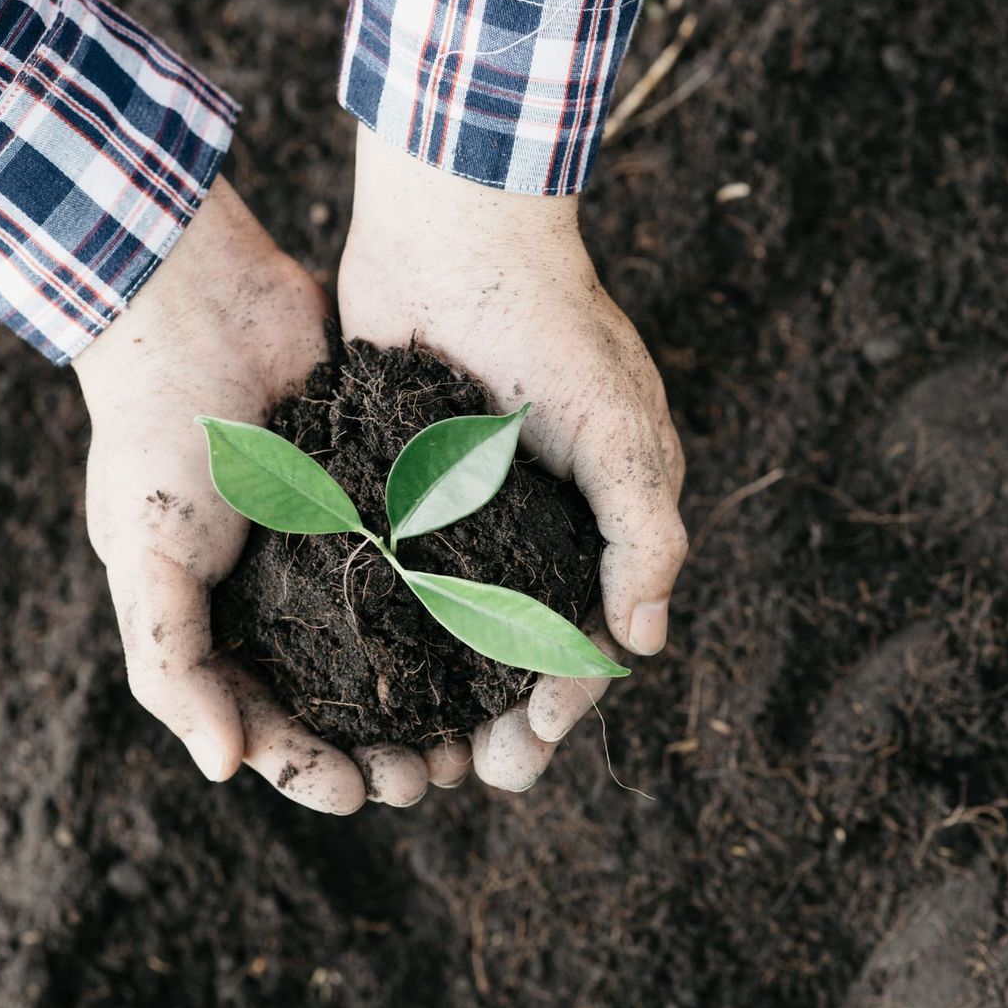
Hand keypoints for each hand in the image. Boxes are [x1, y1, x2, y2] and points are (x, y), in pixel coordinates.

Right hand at [74, 177, 425, 812]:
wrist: (199, 303)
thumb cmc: (155, 433)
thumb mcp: (146, 555)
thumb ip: (172, 663)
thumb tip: (225, 770)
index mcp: (218, 622)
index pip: (268, 723)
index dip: (314, 769)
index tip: (365, 796)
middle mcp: (283, 595)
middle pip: (347, 700)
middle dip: (392, 747)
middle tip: (438, 775)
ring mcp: (340, 546)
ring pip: (402, 644)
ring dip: (441, 695)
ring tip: (484, 731)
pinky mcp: (390, 494)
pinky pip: (433, 565)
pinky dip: (465, 607)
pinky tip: (508, 638)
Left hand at [337, 127, 687, 791]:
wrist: (453, 232)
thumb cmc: (553, 329)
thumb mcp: (624, 434)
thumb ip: (646, 538)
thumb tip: (643, 644)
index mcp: (596, 524)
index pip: (588, 638)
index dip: (563, 703)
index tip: (524, 752)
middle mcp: (532, 529)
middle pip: (520, 653)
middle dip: (503, 722)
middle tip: (470, 774)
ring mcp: (463, 513)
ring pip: (457, 633)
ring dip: (445, 698)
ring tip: (414, 753)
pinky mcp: (398, 490)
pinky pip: (398, 581)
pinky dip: (392, 635)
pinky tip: (361, 679)